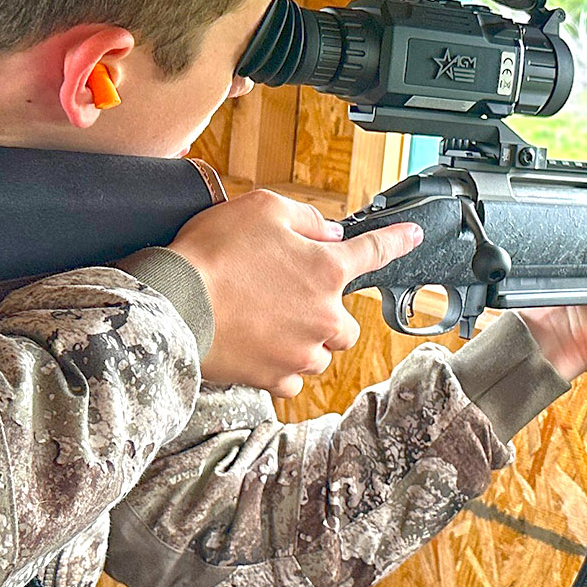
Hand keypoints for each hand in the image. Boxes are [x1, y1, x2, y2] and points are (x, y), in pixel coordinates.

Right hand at [169, 191, 424, 397]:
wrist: (174, 305)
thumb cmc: (213, 252)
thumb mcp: (262, 209)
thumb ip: (306, 219)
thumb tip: (330, 233)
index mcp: (327, 270)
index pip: (375, 251)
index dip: (398, 240)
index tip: (413, 236)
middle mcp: (325, 316)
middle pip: (345, 323)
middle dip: (325, 313)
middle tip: (286, 298)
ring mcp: (302, 352)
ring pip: (318, 353)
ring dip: (301, 340)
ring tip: (260, 321)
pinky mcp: (274, 378)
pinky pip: (289, 377)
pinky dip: (277, 364)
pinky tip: (252, 346)